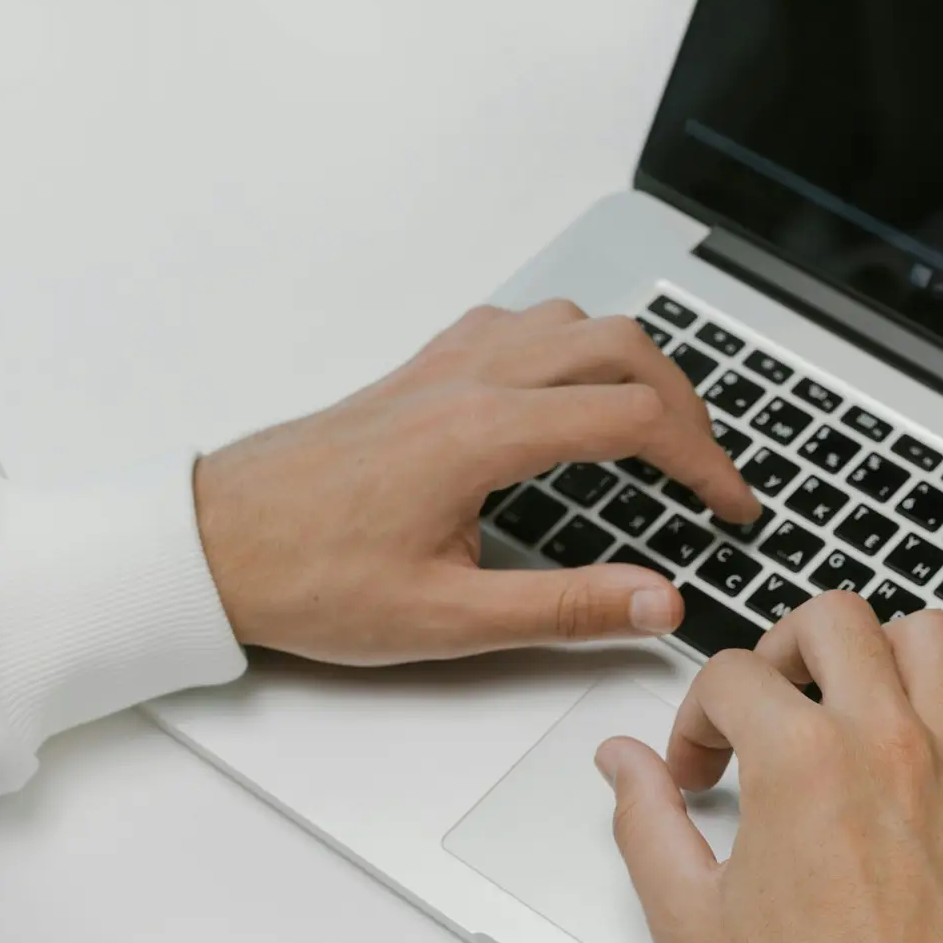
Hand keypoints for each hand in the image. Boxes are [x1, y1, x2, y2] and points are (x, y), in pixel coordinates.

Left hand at [193, 300, 759, 664]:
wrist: (210, 545)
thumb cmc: (312, 579)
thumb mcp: (448, 619)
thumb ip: (567, 607)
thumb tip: (659, 603)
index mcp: (486, 433)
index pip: (637, 418)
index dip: (705, 462)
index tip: (732, 505)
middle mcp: (471, 380)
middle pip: (621, 347)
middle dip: (687, 403)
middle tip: (709, 467)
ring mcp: (444, 365)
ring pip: (573, 323)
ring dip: (633, 364)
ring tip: (659, 428)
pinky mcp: (420, 371)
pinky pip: (519, 325)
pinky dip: (572, 348)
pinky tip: (570, 395)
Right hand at [596, 595, 942, 942]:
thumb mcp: (688, 917)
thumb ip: (645, 821)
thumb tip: (623, 764)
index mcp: (801, 763)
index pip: (732, 675)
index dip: (696, 718)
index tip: (700, 767)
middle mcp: (885, 746)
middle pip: (834, 619)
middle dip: (784, 647)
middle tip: (771, 703)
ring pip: (933, 637)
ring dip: (884, 651)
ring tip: (853, 697)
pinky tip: (936, 737)